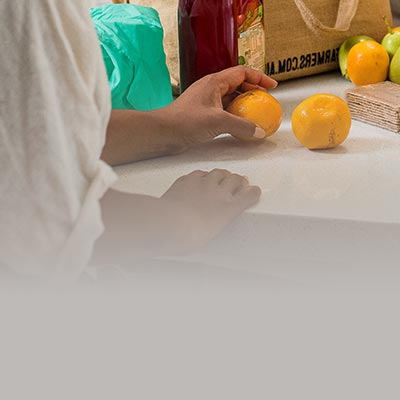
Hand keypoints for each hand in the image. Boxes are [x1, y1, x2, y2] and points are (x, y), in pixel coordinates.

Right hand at [99, 168, 261, 261]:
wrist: (172, 226)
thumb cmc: (159, 224)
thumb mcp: (155, 212)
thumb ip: (155, 210)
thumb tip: (142, 218)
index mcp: (186, 183)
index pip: (199, 174)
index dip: (206, 178)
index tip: (208, 180)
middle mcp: (204, 184)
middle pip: (219, 173)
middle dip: (226, 176)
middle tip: (232, 180)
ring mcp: (219, 194)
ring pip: (235, 180)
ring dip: (240, 183)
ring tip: (245, 184)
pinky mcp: (230, 207)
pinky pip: (247, 196)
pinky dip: (253, 194)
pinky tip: (256, 193)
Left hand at [166, 65, 278, 145]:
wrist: (162, 131)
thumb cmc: (185, 121)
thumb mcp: (218, 122)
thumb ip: (242, 126)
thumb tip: (259, 132)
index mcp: (215, 82)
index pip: (242, 72)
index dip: (260, 77)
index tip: (272, 86)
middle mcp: (211, 88)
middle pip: (238, 83)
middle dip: (254, 90)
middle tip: (266, 101)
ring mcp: (207, 100)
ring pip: (231, 96)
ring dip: (245, 103)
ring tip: (256, 113)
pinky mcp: (203, 112)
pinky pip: (225, 108)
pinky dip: (236, 114)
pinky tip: (241, 124)